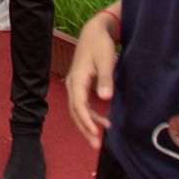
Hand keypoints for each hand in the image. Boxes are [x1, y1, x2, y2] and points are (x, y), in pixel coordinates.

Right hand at [65, 14, 117, 145]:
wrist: (94, 32)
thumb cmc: (100, 45)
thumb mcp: (106, 60)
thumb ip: (106, 80)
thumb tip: (105, 98)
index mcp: (77, 79)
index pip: (78, 104)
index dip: (86, 120)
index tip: (95, 132)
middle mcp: (72, 84)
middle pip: (75, 111)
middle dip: (84, 128)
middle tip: (95, 146)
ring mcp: (75, 85)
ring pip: (77, 110)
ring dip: (87, 125)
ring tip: (99, 139)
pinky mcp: (80, 85)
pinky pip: (82, 105)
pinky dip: (90, 115)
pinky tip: (103, 122)